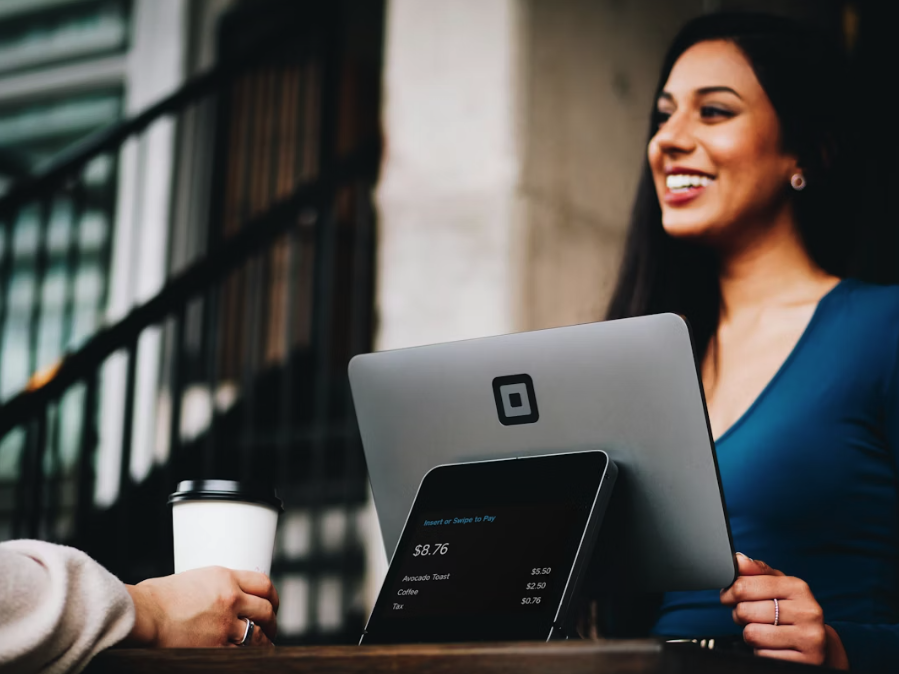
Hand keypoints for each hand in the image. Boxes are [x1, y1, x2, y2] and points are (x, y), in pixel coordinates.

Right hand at [124, 566, 278, 646]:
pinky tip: (250, 657)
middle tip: (271, 627)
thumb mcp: (191, 580)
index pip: (263, 583)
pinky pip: (242, 652)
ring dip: (264, 641)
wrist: (142, 615)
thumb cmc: (155, 598)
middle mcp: (230, 598)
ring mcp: (225, 624)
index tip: (272, 603)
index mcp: (225, 577)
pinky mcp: (216, 646)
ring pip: (259, 634)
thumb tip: (218, 597)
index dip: (272, 596)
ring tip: (265, 644)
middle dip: (272, 621)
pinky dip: (248, 655)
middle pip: (266, 609)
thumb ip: (212, 587)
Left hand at [719, 553, 847, 668]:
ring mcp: (808, 637)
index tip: (728, 596)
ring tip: (762, 631)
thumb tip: (738, 560)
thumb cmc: (791, 611)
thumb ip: (757, 571)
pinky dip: (761, 651)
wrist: (819, 645)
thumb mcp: (778, 586)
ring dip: (750, 634)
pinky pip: (762, 654)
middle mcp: (807, 611)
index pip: (744, 586)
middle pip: (745, 610)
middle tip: (748, 616)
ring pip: (752, 634)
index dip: (729, 593)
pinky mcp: (804, 660)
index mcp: (797, 587)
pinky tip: (773, 646)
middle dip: (739, 615)